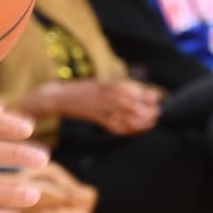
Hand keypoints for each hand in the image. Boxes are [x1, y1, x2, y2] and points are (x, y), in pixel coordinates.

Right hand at [43, 78, 161, 135]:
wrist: (56, 96)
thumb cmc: (79, 91)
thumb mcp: (98, 84)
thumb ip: (116, 88)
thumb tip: (138, 92)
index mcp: (105, 83)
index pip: (130, 88)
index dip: (144, 93)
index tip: (157, 97)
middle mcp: (102, 92)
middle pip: (128, 99)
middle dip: (144, 107)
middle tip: (156, 113)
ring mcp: (96, 104)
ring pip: (120, 111)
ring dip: (137, 117)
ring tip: (148, 122)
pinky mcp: (91, 115)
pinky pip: (109, 123)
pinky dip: (122, 126)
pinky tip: (131, 129)